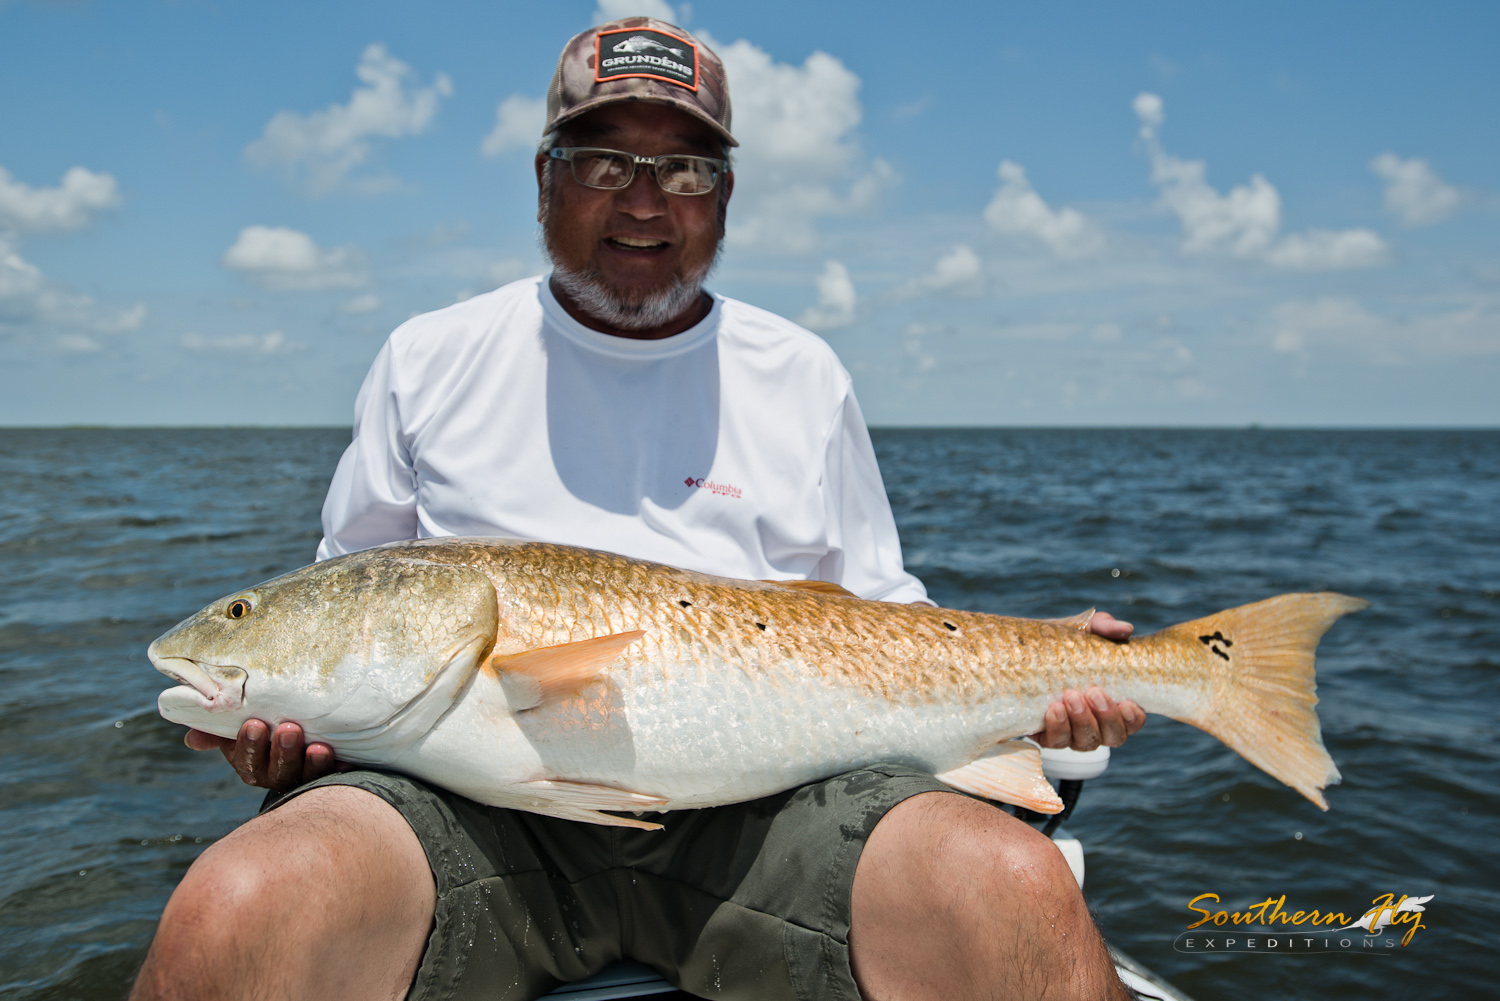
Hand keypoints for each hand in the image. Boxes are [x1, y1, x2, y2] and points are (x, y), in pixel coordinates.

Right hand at [185, 720, 343, 790]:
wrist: (306, 728)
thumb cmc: (266, 722)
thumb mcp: (241, 724)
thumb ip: (217, 728)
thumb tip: (192, 740)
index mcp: (251, 762)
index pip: (247, 760)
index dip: (250, 745)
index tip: (255, 724)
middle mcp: (276, 774)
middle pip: (277, 771)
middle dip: (282, 752)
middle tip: (289, 729)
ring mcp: (303, 777)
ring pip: (305, 776)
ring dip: (311, 764)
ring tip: (317, 746)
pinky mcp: (331, 773)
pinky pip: (336, 776)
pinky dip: (339, 769)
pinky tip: (346, 760)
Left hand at [1030, 611, 1144, 750]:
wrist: (1017, 652)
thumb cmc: (1059, 644)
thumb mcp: (1081, 631)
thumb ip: (1104, 627)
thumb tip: (1125, 629)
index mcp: (1111, 702)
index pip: (1132, 721)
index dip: (1133, 718)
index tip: (1127, 702)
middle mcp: (1096, 723)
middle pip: (1113, 736)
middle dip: (1106, 717)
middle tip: (1094, 693)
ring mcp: (1072, 732)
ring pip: (1086, 742)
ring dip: (1082, 722)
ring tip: (1071, 697)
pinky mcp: (1045, 735)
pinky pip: (1055, 742)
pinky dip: (1057, 728)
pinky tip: (1053, 709)